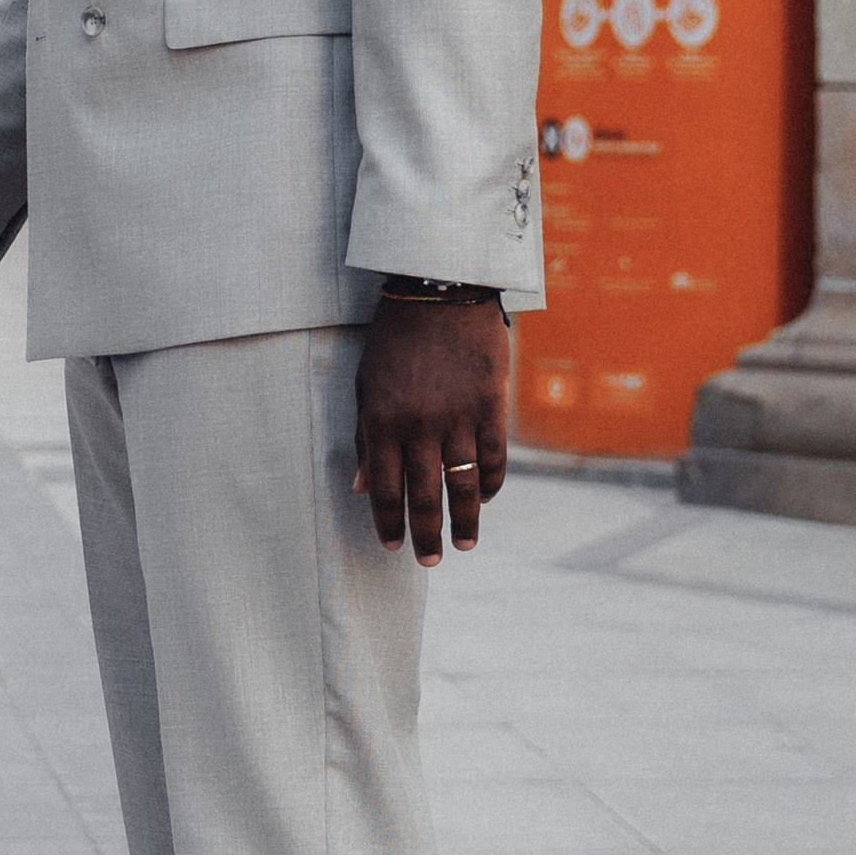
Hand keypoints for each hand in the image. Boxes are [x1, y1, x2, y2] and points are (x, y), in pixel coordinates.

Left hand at [353, 297, 509, 562]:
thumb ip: (366, 437)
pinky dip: (491, 484)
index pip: (384, 489)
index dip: (388, 522)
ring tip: (464, 545)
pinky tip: (485, 499)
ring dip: (464, 521)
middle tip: (430, 561)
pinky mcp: (490, 407)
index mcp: (382, 422)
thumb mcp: (366, 385)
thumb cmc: (394, 340)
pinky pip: (493, 458)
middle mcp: (419, 427)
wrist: (440, 293)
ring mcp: (458, 418)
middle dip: (426, 534)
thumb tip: (362, 486)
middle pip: (425, 496)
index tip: (392, 546)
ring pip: (463, 486)